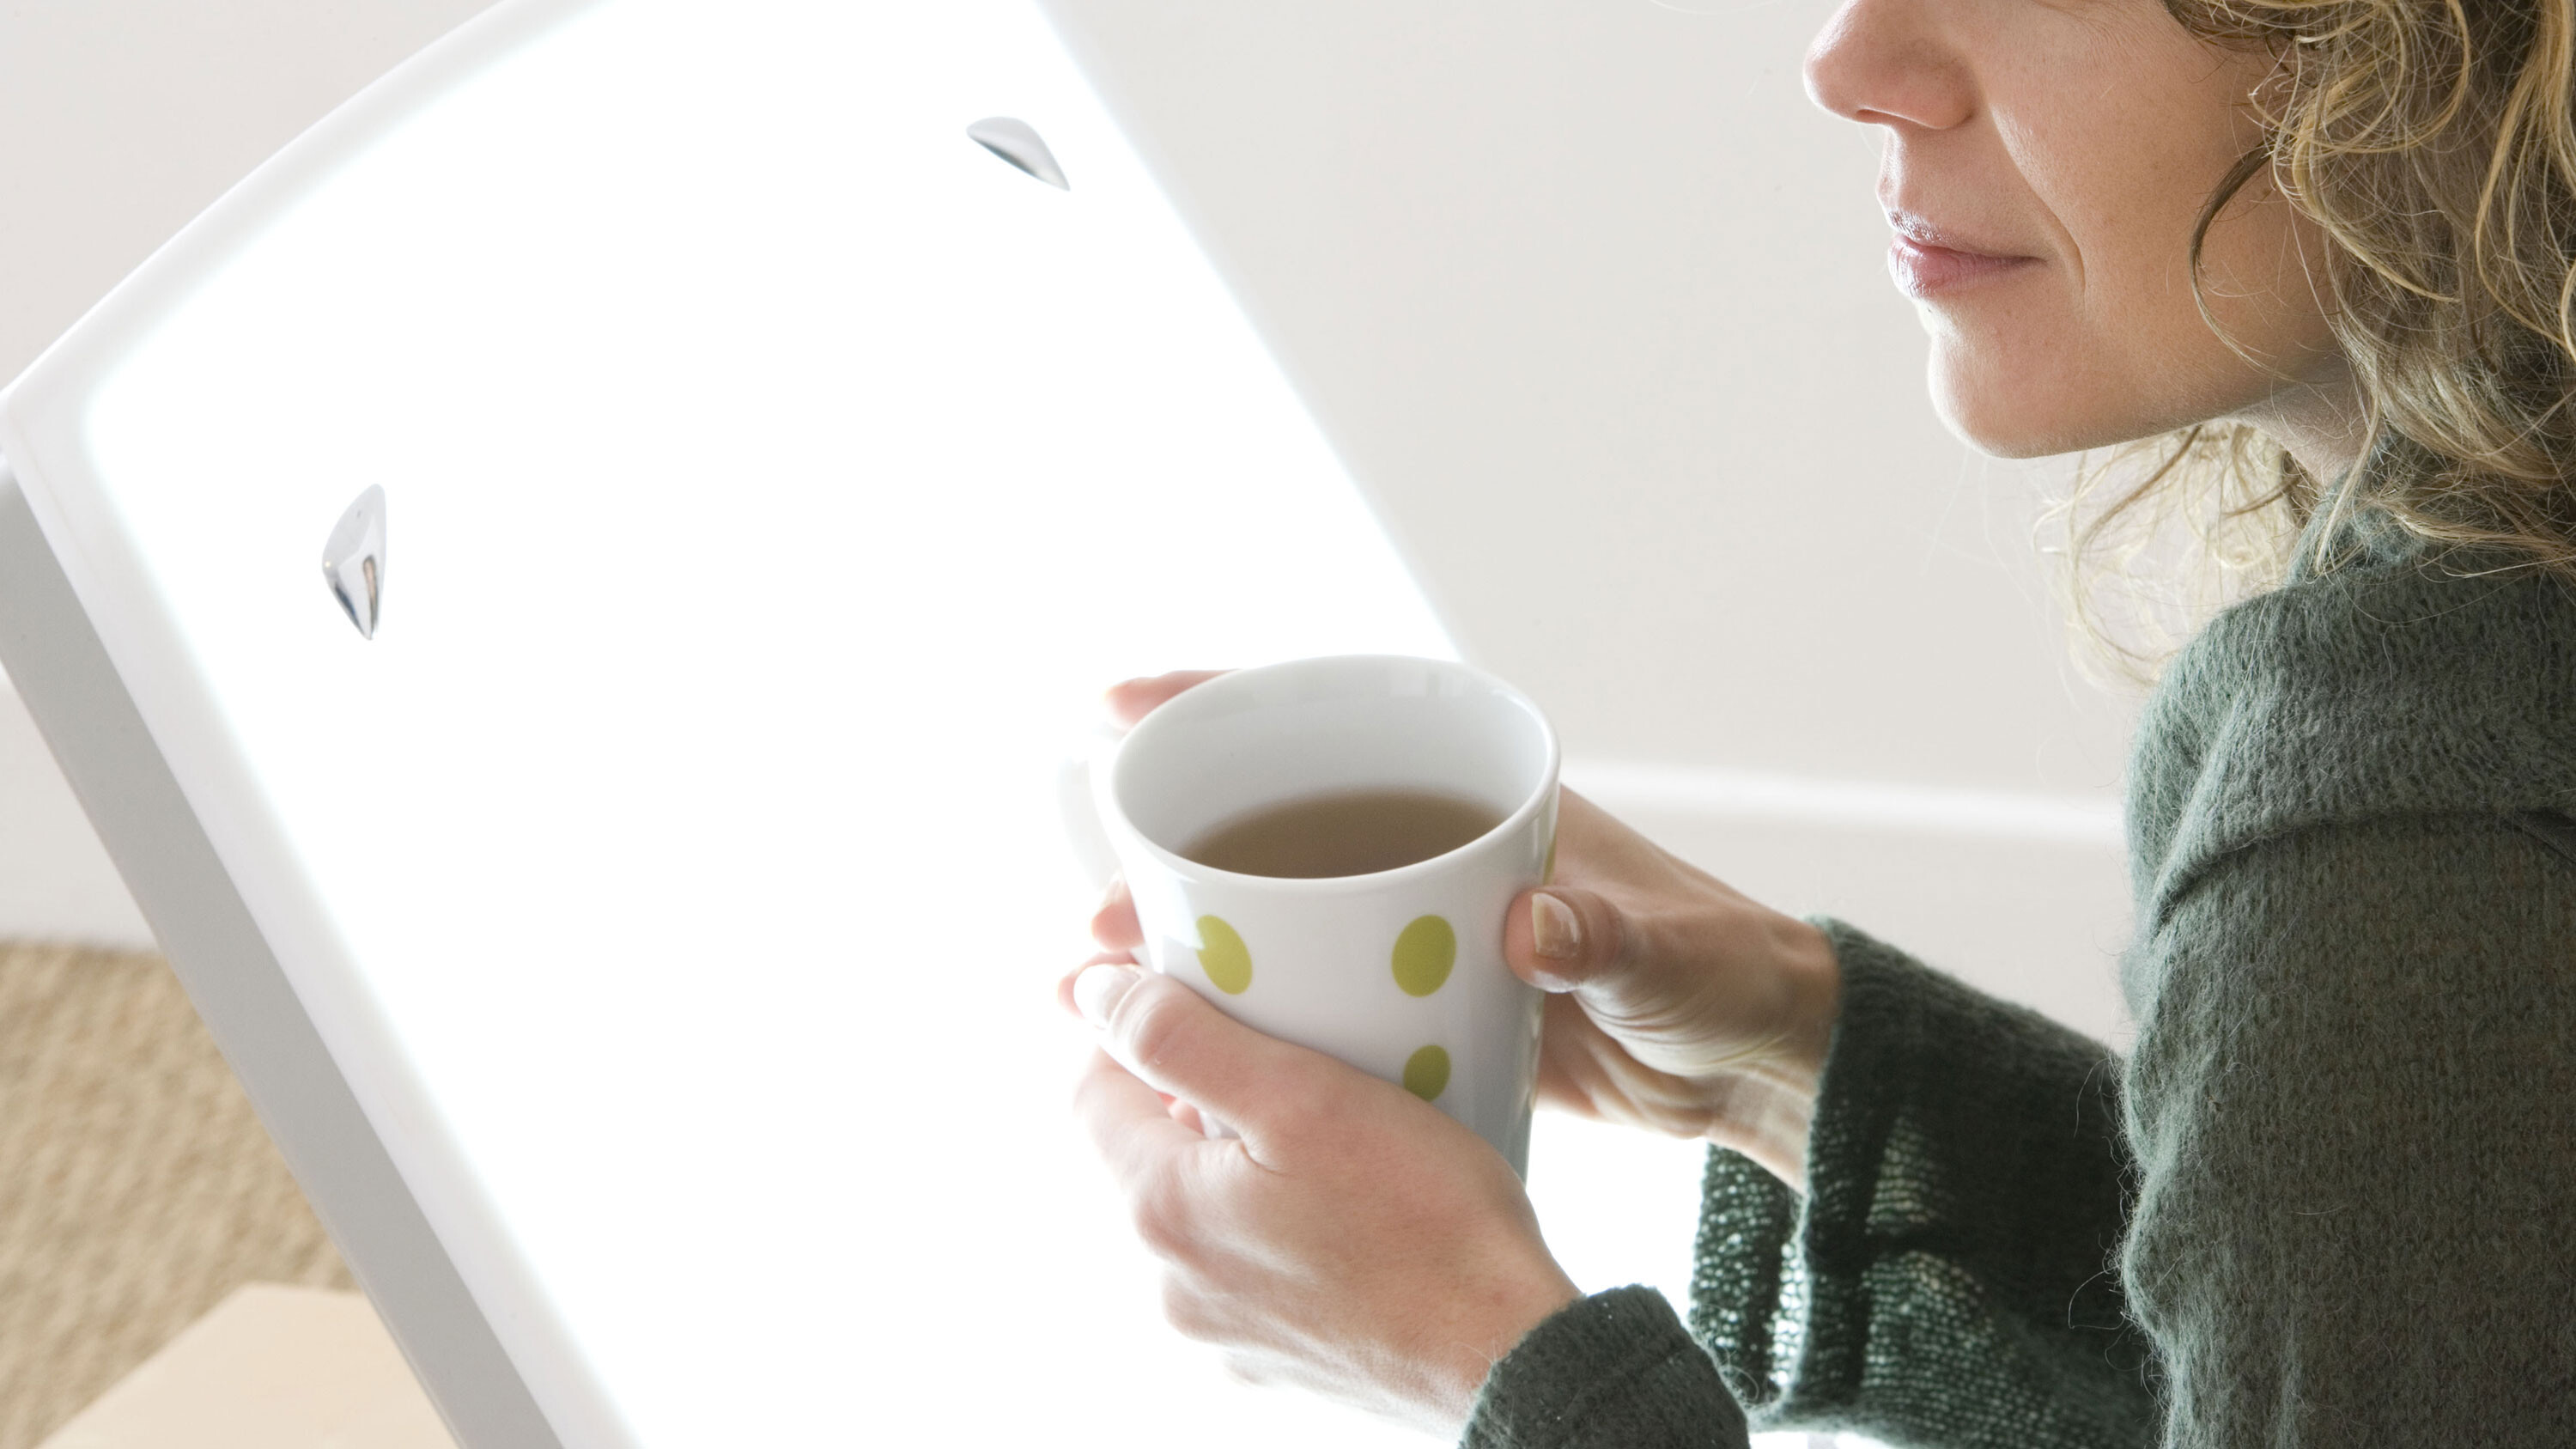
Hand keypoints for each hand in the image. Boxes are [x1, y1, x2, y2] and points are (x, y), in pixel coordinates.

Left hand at [1057, 958, 1580, 1433]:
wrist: (1508, 1353)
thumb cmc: (1423, 1221)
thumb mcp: (1300, 1095)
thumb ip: (1182, 1040)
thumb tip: (1093, 995)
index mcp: (1161, 1211)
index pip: (1091, 1090)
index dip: (1131, 1028)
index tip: (1193, 995)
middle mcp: (1172, 1285)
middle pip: (1148, 1152)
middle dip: (1195, 1094)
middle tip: (1283, 1050)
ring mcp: (1223, 1333)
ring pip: (1203, 1210)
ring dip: (1241, 1160)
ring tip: (1326, 1124)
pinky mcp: (1277, 1358)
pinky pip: (1253, 1264)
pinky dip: (1280, 1222)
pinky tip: (1348, 1203)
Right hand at [1094, 670, 1841, 1189]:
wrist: (1753, 1060)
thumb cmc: (1721, 972)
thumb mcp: (1667, 952)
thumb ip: (1607, 935)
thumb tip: (1535, 925)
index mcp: (1479, 794)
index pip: (1332, 722)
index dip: (1220, 703)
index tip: (1121, 705)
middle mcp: (1432, 848)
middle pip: (1277, 825)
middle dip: (1182, 851)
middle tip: (1105, 905)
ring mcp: (1418, 929)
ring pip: (1282, 917)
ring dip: (1200, 944)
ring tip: (1115, 979)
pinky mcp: (1422, 1006)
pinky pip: (1319, 997)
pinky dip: (1256, 1015)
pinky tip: (1192, 1049)